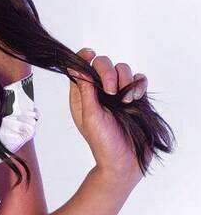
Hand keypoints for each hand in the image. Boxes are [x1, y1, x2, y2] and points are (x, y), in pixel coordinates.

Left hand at [68, 48, 147, 179]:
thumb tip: (75, 66)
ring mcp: (118, 94)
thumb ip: (85, 90)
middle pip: (103, 64)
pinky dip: (138, 85)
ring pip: (123, 69)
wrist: (124, 161)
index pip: (81, 68)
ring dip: (125, 81)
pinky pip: (139, 80)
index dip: (84, 57)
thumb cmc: (103, 143)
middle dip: (108, 72)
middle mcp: (99, 92)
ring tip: (125, 101)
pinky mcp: (134, 97)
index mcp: (82, 96)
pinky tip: (135, 98)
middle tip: (112, 91)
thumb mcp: (89, 116)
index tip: (90, 54)